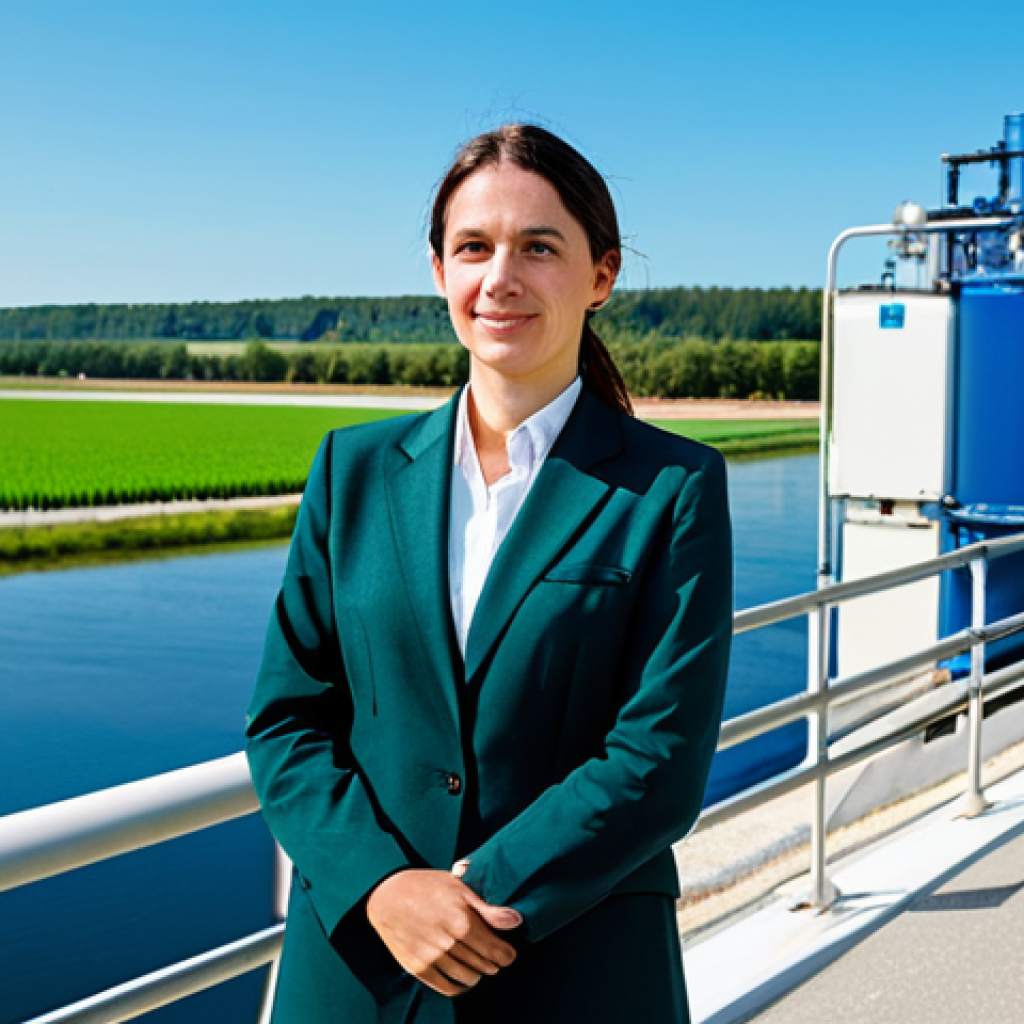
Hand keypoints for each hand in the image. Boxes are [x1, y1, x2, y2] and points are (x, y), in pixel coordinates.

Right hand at [365, 869, 520, 996]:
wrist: (387, 895)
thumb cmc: (426, 886)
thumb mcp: (459, 888)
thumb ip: (488, 908)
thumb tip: (516, 920)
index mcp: (461, 921)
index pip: (495, 950)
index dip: (506, 955)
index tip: (509, 954)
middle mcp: (448, 943)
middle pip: (483, 964)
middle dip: (493, 962)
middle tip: (495, 956)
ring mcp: (432, 958)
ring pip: (468, 977)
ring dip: (478, 973)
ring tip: (479, 964)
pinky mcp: (418, 968)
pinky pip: (447, 987)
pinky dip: (460, 986)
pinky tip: (463, 977)